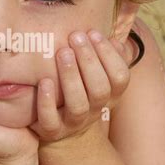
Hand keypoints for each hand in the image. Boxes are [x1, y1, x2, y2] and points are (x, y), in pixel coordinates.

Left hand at [29, 30, 132, 145]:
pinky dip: (47, 102)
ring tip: (63, 53)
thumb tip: (114, 38)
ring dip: (71, 77)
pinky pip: (50, 121)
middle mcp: (95, 110)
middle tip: (76, 37)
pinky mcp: (51, 131)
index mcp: (110, 95)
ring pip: (78, 105)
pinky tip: (44, 81)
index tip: (93, 32)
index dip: (110, 55)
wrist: (60, 128)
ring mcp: (73, 123)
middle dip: (89, 60)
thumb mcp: (95, 75)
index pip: (120, 78)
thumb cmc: (78, 90)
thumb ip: (106, 57)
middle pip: (100, 89)